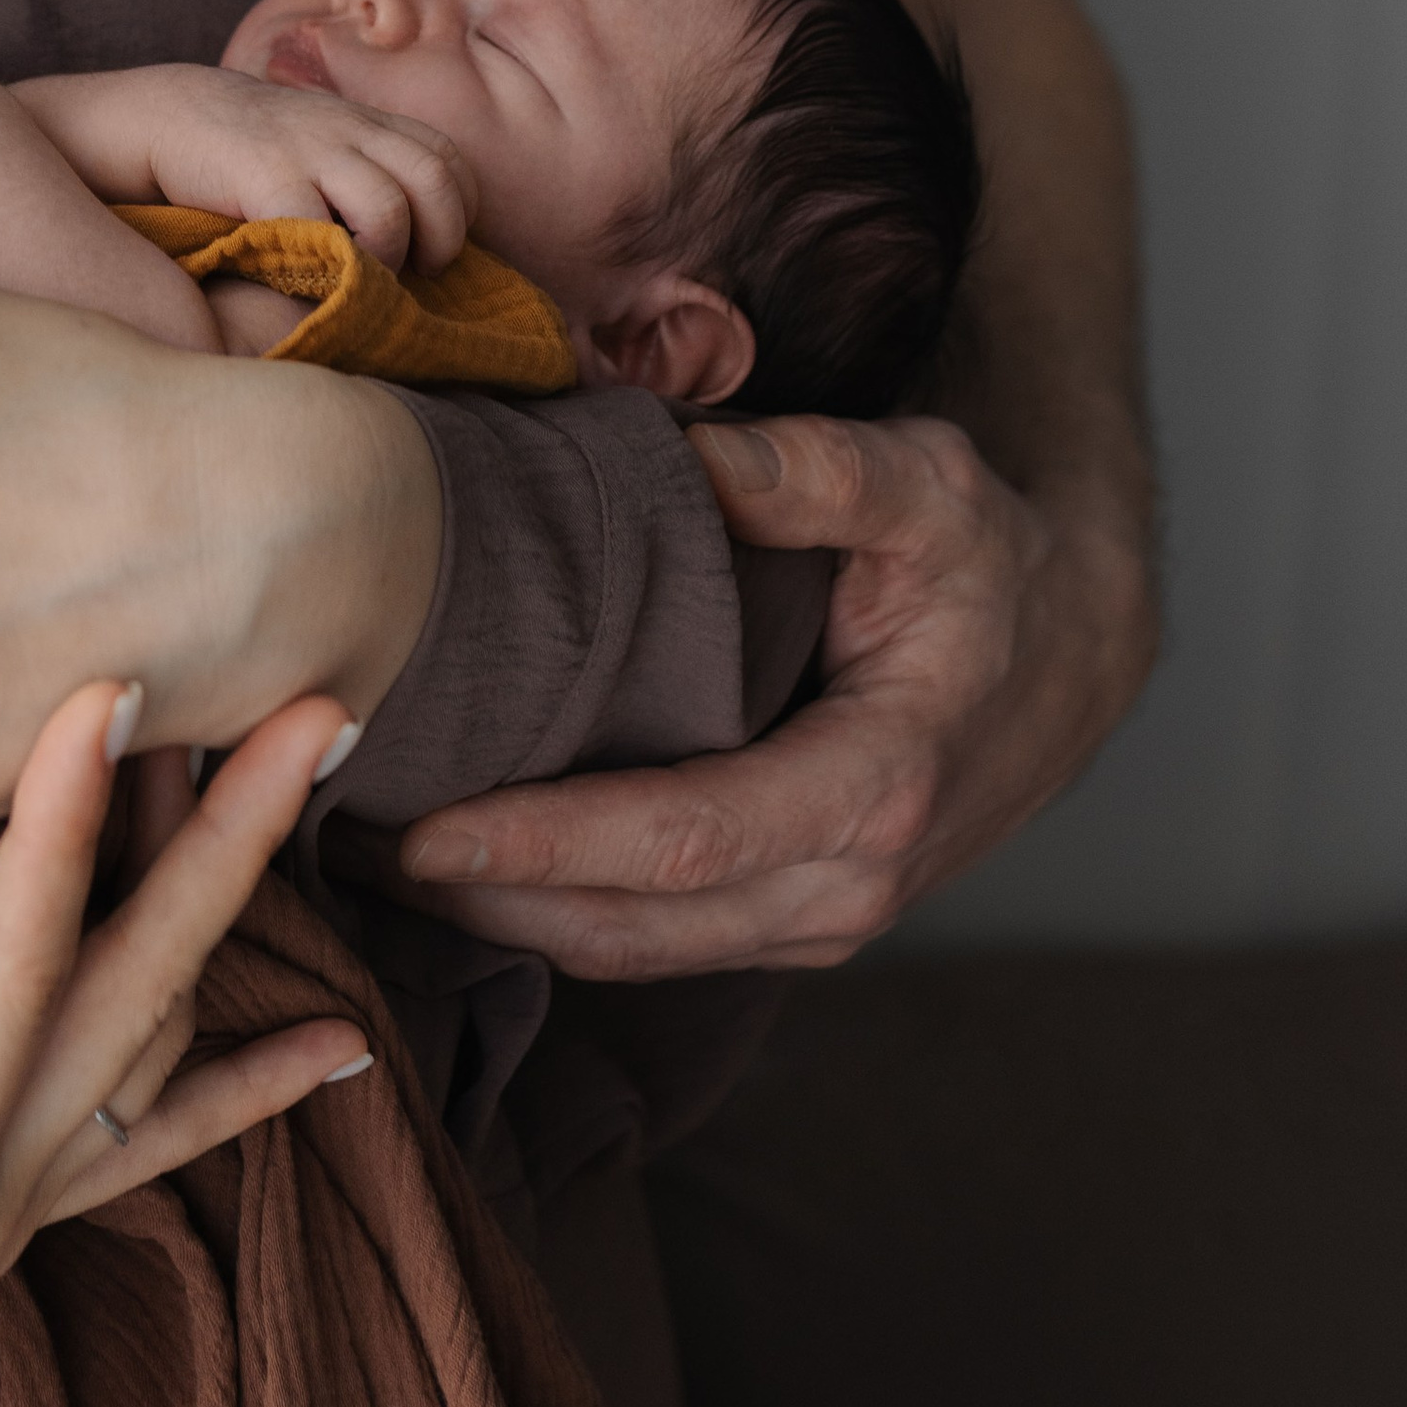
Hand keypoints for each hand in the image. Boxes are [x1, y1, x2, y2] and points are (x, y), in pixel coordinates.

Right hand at [0, 684, 372, 1406]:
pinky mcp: (13, 1208)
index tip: (106, 693)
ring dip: (224, 897)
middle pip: (144, 990)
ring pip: (162, 1030)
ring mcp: (19, 1205)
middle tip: (316, 710)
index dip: (59, 829)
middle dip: (233, 842)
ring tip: (278, 762)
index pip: (11, 974)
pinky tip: (343, 1044)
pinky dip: (256, 1086)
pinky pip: (163, 1140)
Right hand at [17, 62, 476, 271]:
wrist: (170, 115)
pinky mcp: (265, 175)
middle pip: (436, 182)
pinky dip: (325, 265)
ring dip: (385, 258)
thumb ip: (366, 173)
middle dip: (438, 241)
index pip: (450, 163)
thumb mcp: (322, 144)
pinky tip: (308, 276)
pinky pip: (319, 230)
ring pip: (389, 209)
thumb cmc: (255, 149)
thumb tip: (417, 249)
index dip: (455, 214)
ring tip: (356, 276)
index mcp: (370, 123)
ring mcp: (309, 150)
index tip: (429, 251)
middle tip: (409, 273)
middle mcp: (350, 129)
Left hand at [390, 413, 1156, 977]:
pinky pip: (654, 942)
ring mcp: (818, 921)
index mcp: (873, 789)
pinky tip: (457, 864)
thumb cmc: (990, 558)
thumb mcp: (925, 484)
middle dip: (479, 899)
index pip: (677, 843)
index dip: (542, 844)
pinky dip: (551, 915)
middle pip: (629, 927)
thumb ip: (811, 469)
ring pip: (628, 955)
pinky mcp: (791, 921)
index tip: (420, 827)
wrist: (1072, 648)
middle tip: (335, 840)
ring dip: (498, 921)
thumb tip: (686, 452)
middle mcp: (844, 888)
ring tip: (363, 856)